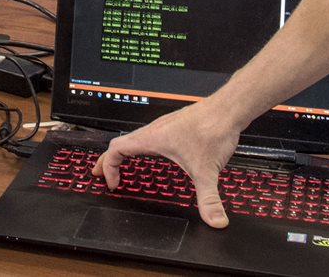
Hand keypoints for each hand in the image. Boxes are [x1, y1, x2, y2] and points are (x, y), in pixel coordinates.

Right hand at [93, 101, 239, 228]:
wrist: (228, 108)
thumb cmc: (213, 128)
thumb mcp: (207, 170)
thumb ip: (209, 199)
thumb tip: (214, 221)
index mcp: (152, 138)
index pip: (116, 149)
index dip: (108, 167)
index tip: (112, 184)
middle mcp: (155, 130)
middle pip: (121, 143)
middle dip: (108, 160)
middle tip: (100, 174)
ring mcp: (165, 126)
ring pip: (135, 138)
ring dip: (124, 153)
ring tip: (123, 166)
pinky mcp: (176, 126)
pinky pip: (149, 136)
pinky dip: (141, 148)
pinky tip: (154, 156)